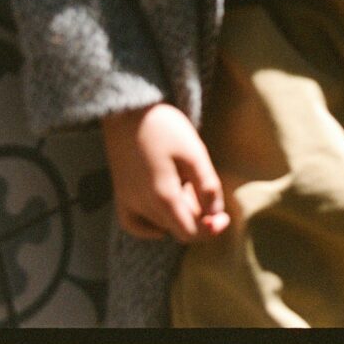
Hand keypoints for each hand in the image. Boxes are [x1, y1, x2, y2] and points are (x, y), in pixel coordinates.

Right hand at [99, 102, 229, 242]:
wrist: (127, 111)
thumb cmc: (165, 128)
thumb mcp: (194, 153)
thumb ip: (207, 186)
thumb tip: (216, 214)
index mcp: (163, 197)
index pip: (188, 233)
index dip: (210, 230)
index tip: (224, 218)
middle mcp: (141, 206)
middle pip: (175, 230)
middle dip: (198, 222)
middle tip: (210, 201)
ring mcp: (127, 201)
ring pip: (158, 226)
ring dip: (178, 220)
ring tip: (190, 195)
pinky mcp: (119, 194)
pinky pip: (133, 224)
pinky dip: (149, 226)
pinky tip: (163, 215)